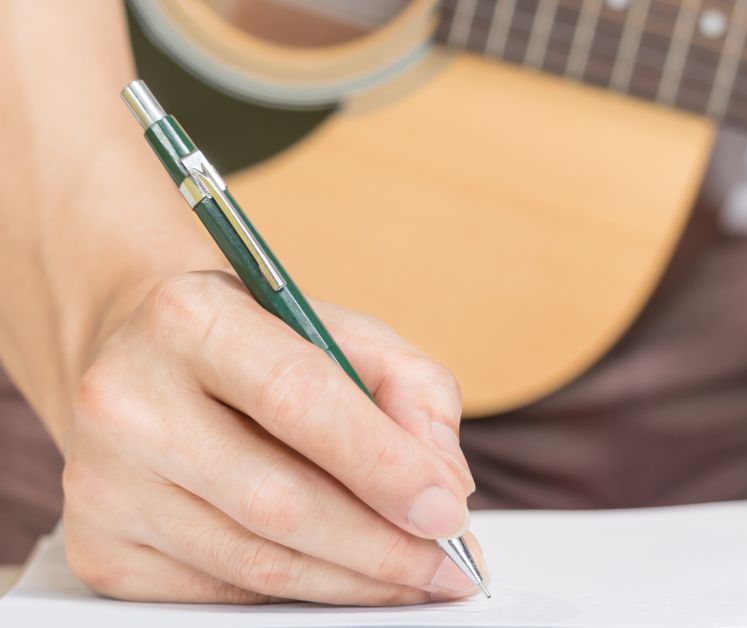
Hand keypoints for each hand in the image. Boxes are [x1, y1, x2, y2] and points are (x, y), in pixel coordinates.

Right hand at [62, 271, 483, 603]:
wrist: (143, 362)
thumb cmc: (261, 348)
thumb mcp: (343, 332)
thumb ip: (413, 390)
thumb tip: (445, 485)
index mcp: (190, 318)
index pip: (298, 399)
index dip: (382, 465)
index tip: (449, 513)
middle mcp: (126, 399)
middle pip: (277, 500)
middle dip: (383, 546)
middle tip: (452, 567)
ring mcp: (102, 482)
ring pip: (256, 561)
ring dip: (354, 581)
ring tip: (417, 576)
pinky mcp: (99, 548)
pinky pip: (224, 591)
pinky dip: (301, 590)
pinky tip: (345, 575)